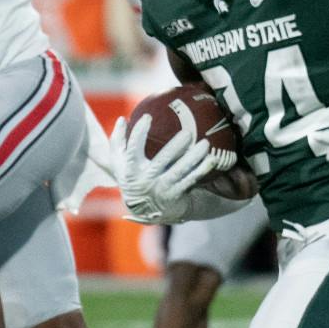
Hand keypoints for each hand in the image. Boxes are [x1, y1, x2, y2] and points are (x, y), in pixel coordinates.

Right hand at [108, 108, 232, 223]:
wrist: (145, 210)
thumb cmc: (132, 178)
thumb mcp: (118, 164)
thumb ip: (117, 142)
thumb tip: (122, 119)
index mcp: (130, 169)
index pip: (133, 149)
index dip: (139, 133)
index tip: (147, 117)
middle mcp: (146, 179)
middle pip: (162, 161)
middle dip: (175, 147)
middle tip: (188, 133)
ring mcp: (162, 188)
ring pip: (180, 171)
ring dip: (194, 157)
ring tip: (205, 143)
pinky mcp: (176, 194)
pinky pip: (191, 180)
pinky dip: (201, 170)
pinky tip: (212, 159)